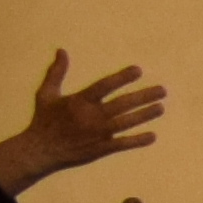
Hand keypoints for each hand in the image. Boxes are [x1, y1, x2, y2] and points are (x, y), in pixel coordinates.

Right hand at [0, 52, 166, 191]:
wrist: (39, 151)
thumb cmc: (44, 120)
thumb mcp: (46, 94)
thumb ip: (57, 72)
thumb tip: (62, 50)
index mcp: (79, 102)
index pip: (104, 86)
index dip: (121, 78)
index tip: (138, 70)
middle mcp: (90, 117)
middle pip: (122, 104)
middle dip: (143, 97)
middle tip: (163, 90)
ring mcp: (97, 134)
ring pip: (126, 123)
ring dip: (145, 115)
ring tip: (161, 108)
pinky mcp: (99, 149)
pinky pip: (122, 144)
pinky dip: (137, 141)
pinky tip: (153, 136)